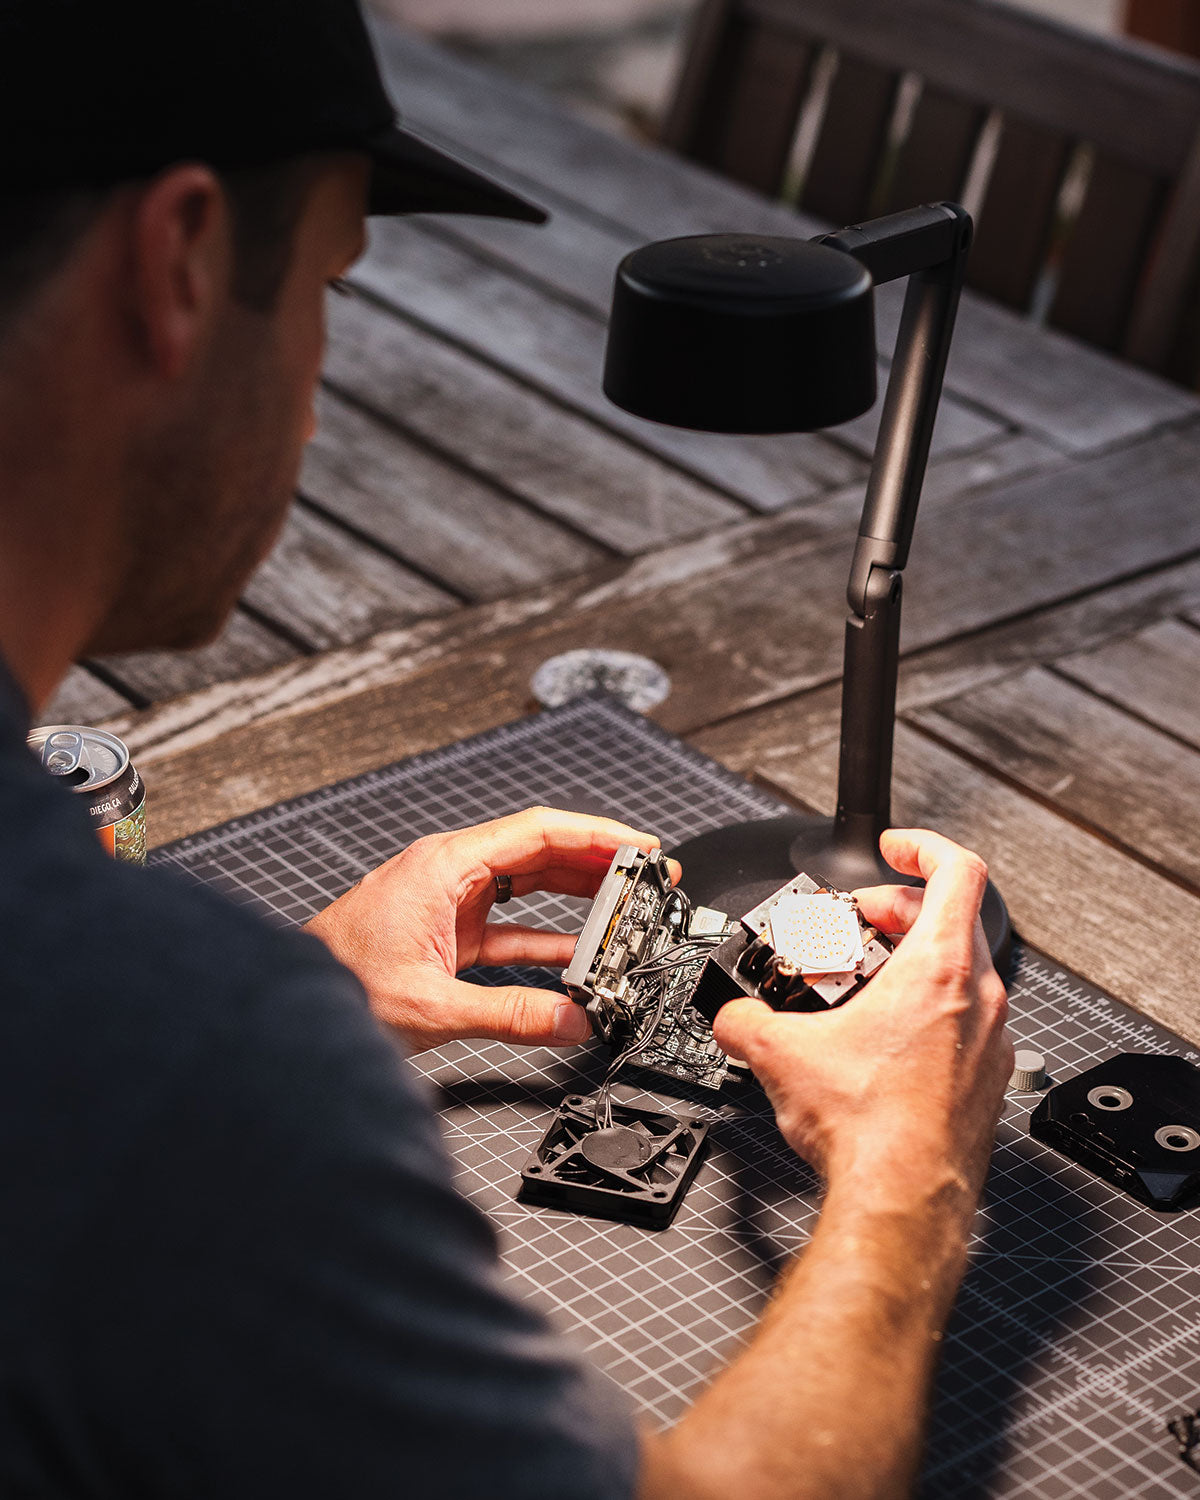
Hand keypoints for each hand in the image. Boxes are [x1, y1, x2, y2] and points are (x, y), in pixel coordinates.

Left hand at [305, 805, 677, 1053]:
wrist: (285, 1006)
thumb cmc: (334, 985)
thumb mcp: (431, 1006)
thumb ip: (510, 1015)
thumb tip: (572, 1020)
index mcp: (445, 866)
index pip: (538, 832)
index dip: (597, 836)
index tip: (640, 848)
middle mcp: (449, 873)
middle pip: (540, 852)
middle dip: (597, 863)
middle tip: (649, 876)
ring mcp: (448, 902)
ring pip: (529, 887)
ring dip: (577, 899)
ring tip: (627, 908)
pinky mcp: (447, 933)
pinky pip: (512, 926)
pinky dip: (547, 938)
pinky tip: (580, 955)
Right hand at [712, 829, 1011, 1199]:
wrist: (904, 1204)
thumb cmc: (871, 1130)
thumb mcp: (782, 1054)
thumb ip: (745, 1020)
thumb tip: (730, 1018)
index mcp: (940, 969)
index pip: (958, 870)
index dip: (922, 845)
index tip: (892, 848)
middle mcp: (979, 999)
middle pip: (954, 920)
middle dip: (899, 910)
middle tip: (859, 921)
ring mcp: (990, 1043)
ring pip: (962, 973)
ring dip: (912, 962)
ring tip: (862, 981)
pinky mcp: (984, 1082)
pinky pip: (963, 1022)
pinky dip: (925, 1011)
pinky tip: (879, 1041)